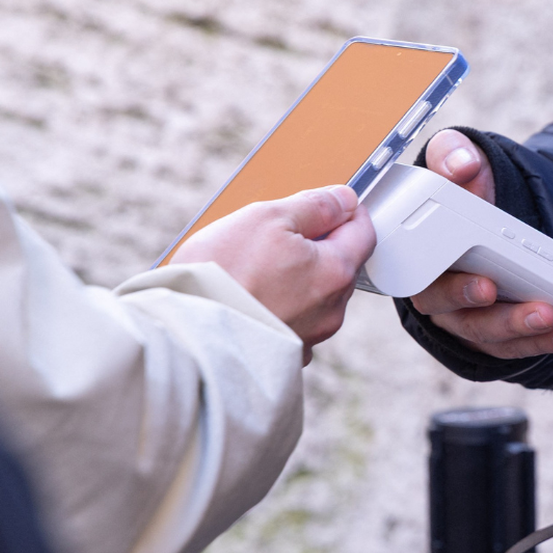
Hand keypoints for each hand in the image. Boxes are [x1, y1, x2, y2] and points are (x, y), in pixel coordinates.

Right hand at [171, 185, 375, 363]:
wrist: (188, 335)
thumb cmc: (224, 276)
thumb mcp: (268, 218)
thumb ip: (313, 206)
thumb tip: (343, 199)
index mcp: (335, 273)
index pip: (364, 232)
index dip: (348, 210)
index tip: (332, 202)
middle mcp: (330, 310)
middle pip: (339, 264)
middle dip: (316, 244)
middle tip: (278, 232)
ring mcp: (310, 336)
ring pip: (314, 293)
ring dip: (295, 275)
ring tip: (253, 265)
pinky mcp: (285, 353)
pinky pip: (292, 319)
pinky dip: (279, 303)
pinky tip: (250, 294)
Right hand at [409, 130, 552, 358]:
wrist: (485, 212)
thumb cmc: (464, 191)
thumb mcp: (456, 165)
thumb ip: (450, 156)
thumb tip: (462, 165)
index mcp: (420, 260)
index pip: (428, 284)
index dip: (455, 290)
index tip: (485, 285)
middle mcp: (438, 297)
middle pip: (463, 319)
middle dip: (502, 317)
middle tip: (538, 308)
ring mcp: (465, 319)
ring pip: (490, 336)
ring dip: (526, 331)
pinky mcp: (490, 334)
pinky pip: (512, 346)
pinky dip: (540, 342)